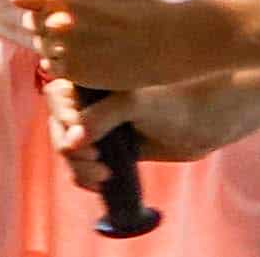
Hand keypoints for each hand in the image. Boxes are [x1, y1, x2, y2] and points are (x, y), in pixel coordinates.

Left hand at [8, 0, 197, 88]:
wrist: (163, 41)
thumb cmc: (136, 7)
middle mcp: (58, 21)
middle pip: (29, 21)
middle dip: (43, 19)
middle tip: (68, 21)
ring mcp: (64, 49)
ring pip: (40, 45)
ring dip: (53, 42)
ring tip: (81, 40)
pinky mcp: (72, 72)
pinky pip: (52, 66)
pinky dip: (62, 62)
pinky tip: (83, 56)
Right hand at [42, 79, 221, 190]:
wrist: (201, 123)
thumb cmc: (171, 102)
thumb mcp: (134, 104)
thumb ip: (102, 116)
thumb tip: (73, 140)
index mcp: (92, 77)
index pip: (57, 95)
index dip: (63, 117)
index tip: (79, 135)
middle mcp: (90, 99)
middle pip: (59, 124)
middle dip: (70, 147)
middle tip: (94, 160)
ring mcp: (98, 124)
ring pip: (68, 148)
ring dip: (77, 165)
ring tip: (101, 175)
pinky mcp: (107, 147)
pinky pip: (82, 164)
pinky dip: (84, 176)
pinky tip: (100, 182)